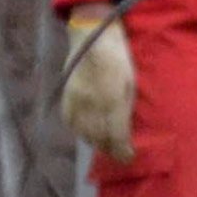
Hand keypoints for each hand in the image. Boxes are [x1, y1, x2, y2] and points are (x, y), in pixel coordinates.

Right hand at [60, 10, 134, 160]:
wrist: (92, 38)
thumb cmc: (119, 59)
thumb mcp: (131, 83)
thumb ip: (126, 109)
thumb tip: (125, 133)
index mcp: (112, 99)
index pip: (116, 136)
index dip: (123, 151)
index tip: (129, 157)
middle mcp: (92, 105)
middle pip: (99, 138)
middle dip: (111, 149)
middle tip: (119, 153)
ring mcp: (76, 102)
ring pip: (84, 134)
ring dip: (96, 142)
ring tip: (106, 143)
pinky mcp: (65, 99)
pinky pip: (72, 124)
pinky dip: (81, 131)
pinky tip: (88, 131)